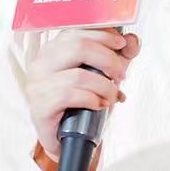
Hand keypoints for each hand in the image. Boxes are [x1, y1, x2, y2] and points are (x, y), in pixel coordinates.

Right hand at [25, 28, 140, 161]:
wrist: (66, 139)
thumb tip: (132, 40)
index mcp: (53, 51)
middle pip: (79, 46)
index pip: (77, 31)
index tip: (121, 45)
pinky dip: (91, 99)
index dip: (103, 35)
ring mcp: (37, 85)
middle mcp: (41, 64)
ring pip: (78, 75)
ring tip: (111, 96)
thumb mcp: (103, 76)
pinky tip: (97, 105)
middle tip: (121, 74)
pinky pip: (69, 96)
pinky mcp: (39, 107)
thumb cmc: (81, 104)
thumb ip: (118, 56)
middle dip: (108, 60)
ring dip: (104, 86)